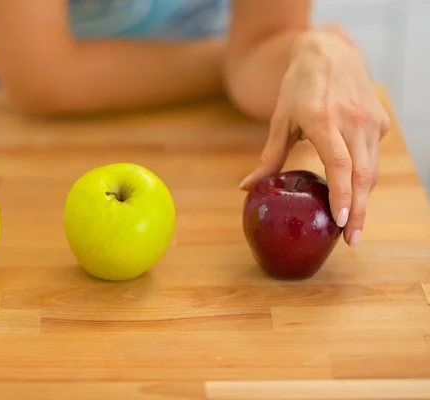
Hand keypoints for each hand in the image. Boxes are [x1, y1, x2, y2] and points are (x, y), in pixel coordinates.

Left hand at [239, 27, 389, 246]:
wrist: (329, 53)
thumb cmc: (298, 88)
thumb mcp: (280, 120)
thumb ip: (269, 157)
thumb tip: (245, 189)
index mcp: (323, 120)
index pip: (339, 163)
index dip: (341, 194)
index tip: (340, 221)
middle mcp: (351, 121)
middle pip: (361, 175)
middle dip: (358, 211)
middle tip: (351, 241)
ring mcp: (370, 121)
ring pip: (371, 170)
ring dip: (363, 201)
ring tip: (352, 227)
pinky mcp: (380, 122)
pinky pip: (372, 158)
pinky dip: (364, 180)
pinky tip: (353, 196)